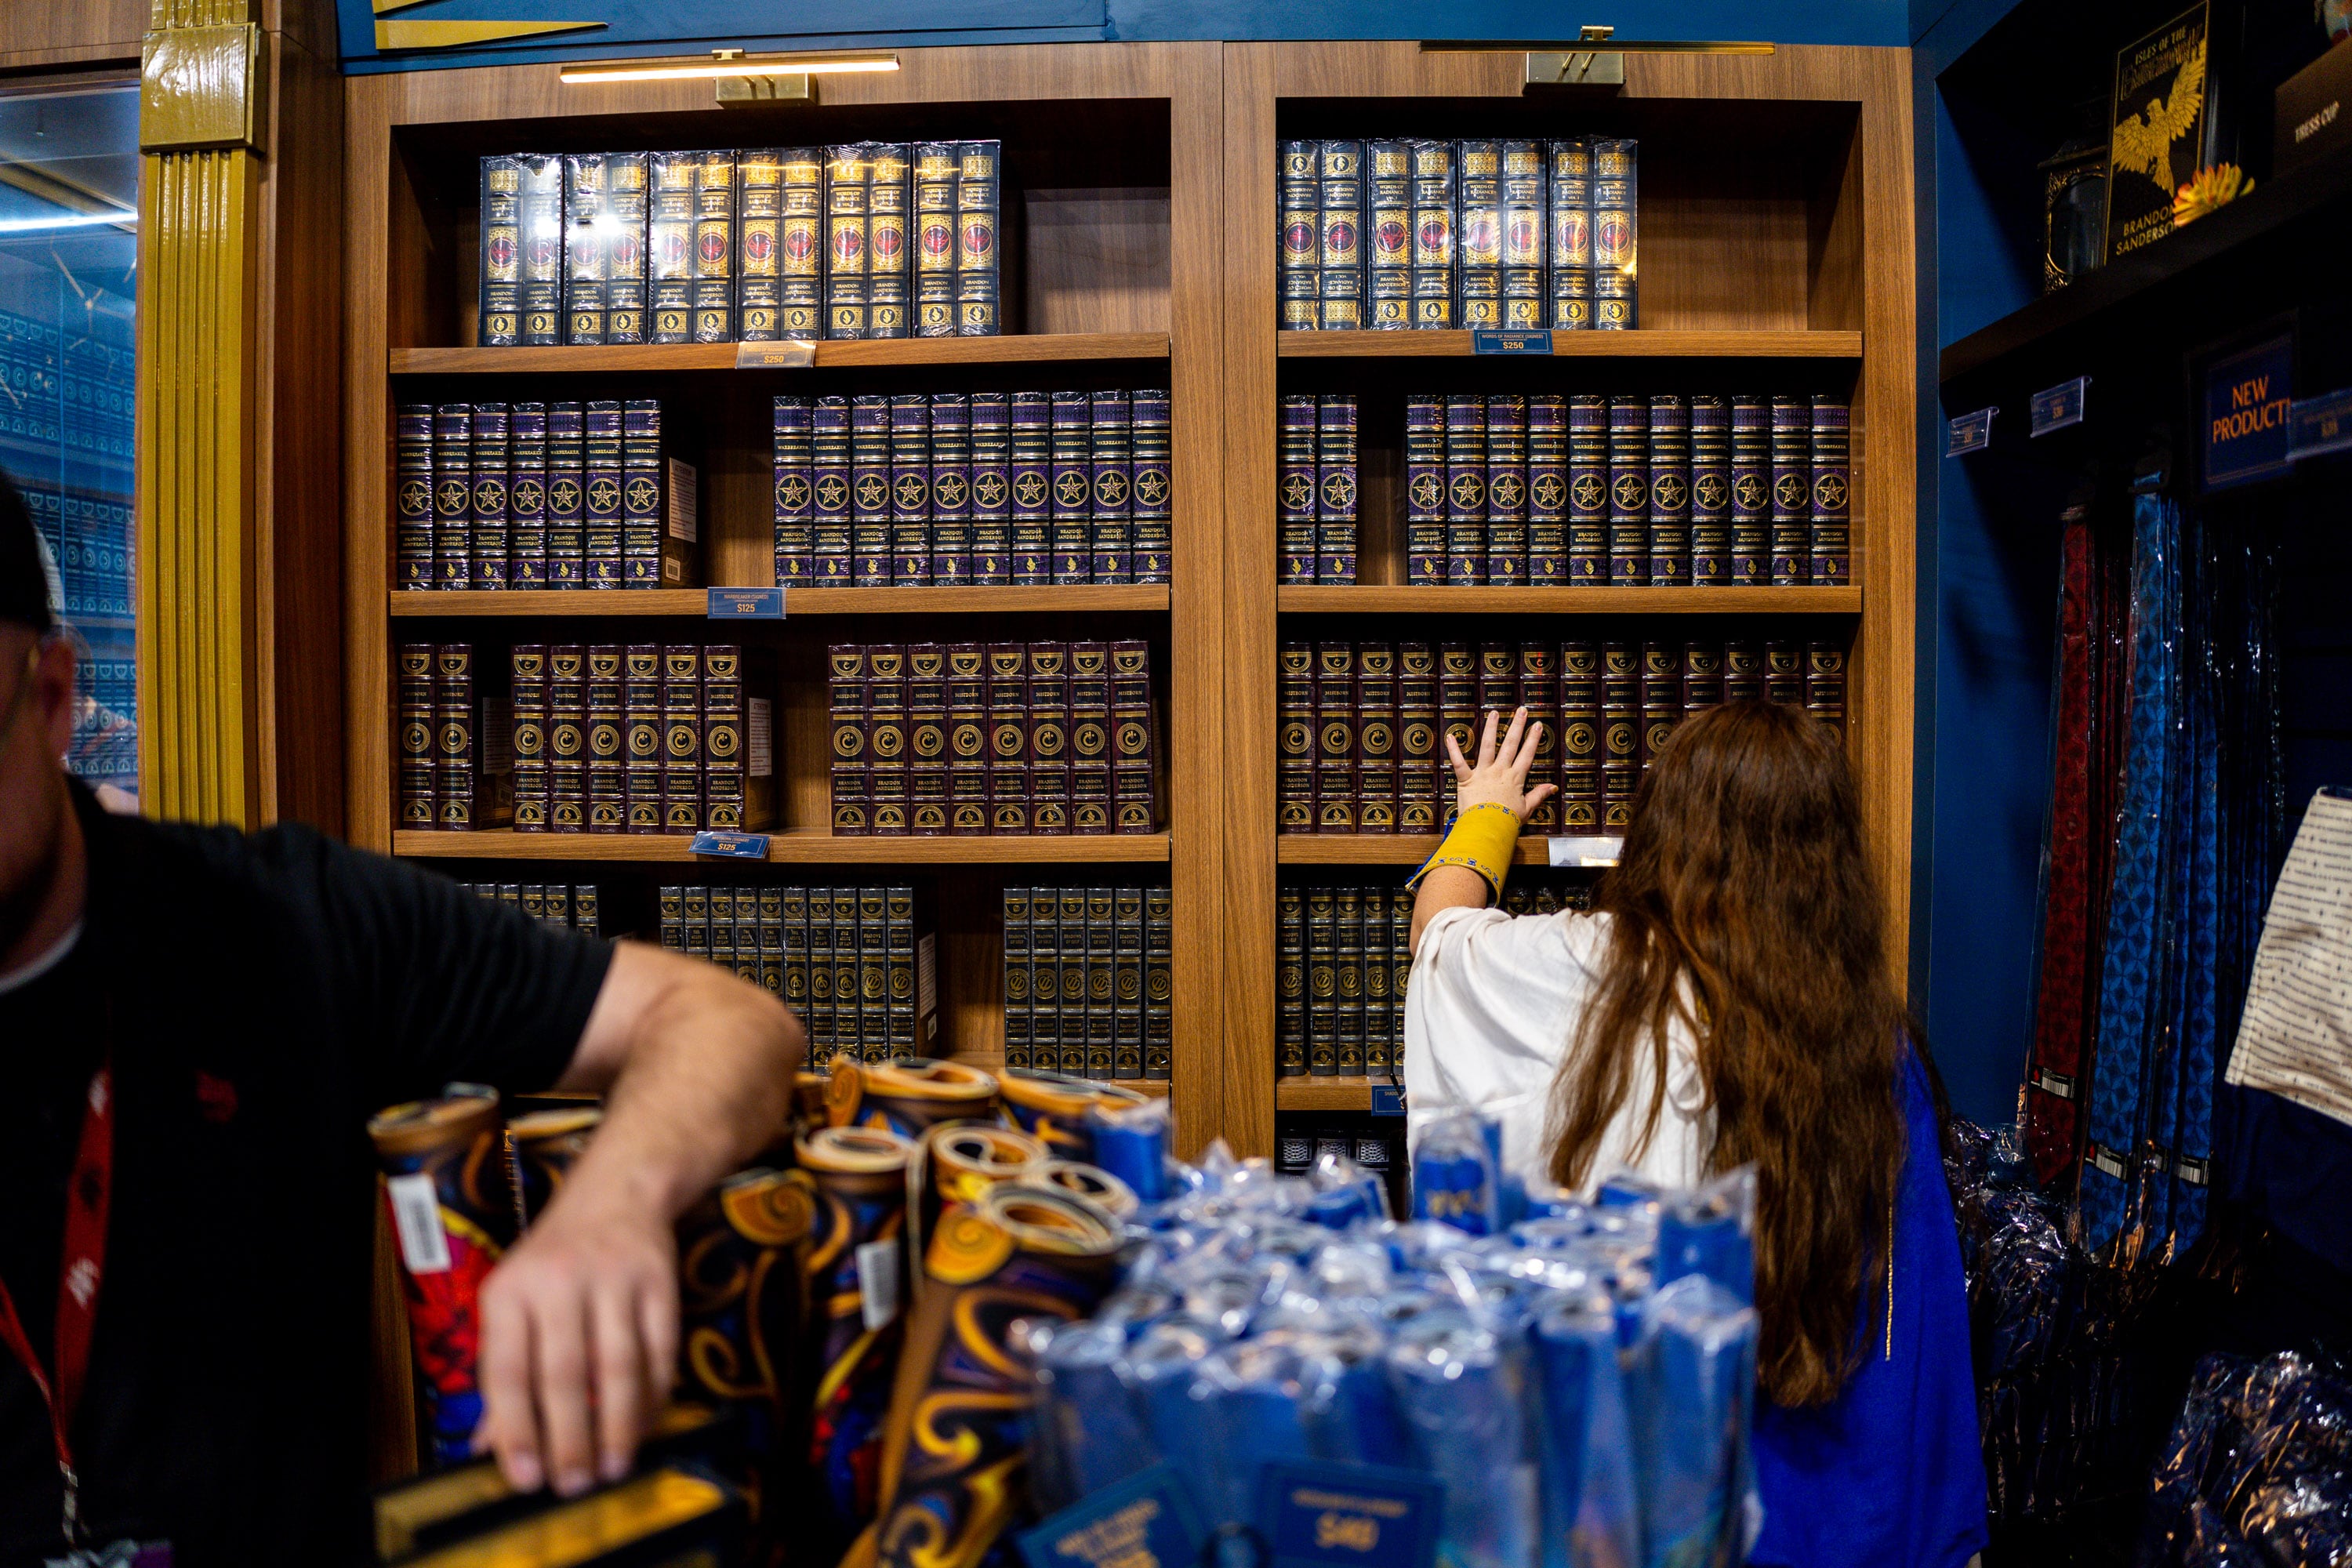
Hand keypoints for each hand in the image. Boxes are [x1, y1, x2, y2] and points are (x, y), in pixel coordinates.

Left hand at [474, 1193, 679, 1494]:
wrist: (617, 1191)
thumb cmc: (554, 1257)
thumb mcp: (515, 1302)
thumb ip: (504, 1373)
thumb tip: (490, 1449)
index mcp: (509, 1291)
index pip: (506, 1371)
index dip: (515, 1430)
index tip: (527, 1478)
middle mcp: (558, 1281)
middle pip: (564, 1374)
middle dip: (570, 1439)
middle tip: (575, 1484)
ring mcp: (614, 1278)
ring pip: (617, 1367)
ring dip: (617, 1426)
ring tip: (614, 1467)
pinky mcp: (660, 1279)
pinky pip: (660, 1350)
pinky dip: (654, 1395)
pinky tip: (645, 1424)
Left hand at [1446, 706, 1555, 824]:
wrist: (1488, 829)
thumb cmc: (1507, 821)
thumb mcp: (1527, 808)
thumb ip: (1538, 795)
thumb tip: (1552, 787)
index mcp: (1515, 779)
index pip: (1527, 754)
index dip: (1533, 739)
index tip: (1538, 725)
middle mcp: (1500, 771)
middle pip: (1510, 744)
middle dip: (1517, 726)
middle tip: (1522, 710)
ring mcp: (1483, 774)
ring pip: (1487, 746)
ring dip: (1490, 728)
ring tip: (1494, 713)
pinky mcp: (1467, 780)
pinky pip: (1459, 763)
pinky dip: (1453, 750)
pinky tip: (1450, 736)